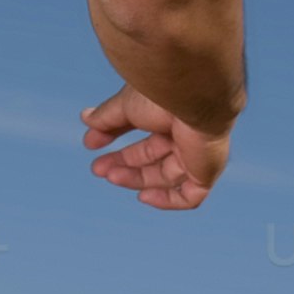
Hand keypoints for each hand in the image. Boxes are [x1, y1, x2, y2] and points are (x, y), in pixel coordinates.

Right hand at [82, 83, 229, 211]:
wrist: (190, 94)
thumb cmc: (162, 92)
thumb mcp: (125, 106)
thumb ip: (107, 117)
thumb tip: (86, 119)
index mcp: (170, 114)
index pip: (142, 132)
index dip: (117, 139)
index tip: (92, 144)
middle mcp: (186, 133)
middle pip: (153, 158)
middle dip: (124, 164)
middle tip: (97, 168)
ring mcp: (198, 153)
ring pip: (167, 177)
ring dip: (136, 179)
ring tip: (110, 176)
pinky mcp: (207, 170)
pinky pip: (191, 196)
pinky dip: (168, 201)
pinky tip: (144, 196)